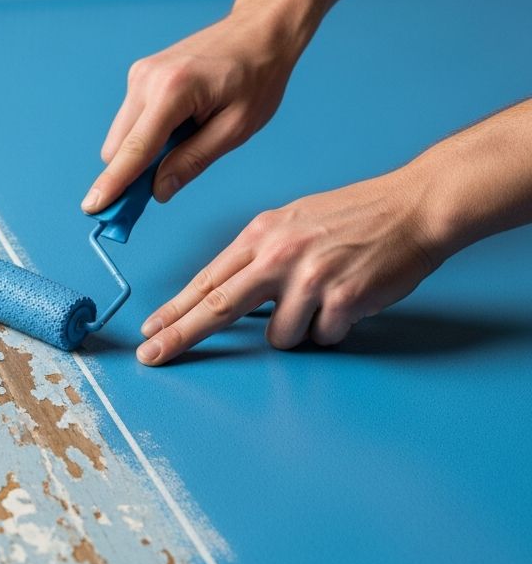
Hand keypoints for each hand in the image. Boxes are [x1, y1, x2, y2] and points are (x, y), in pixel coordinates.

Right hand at [81, 3, 308, 214]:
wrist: (259, 30)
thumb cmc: (257, 76)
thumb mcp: (235, 128)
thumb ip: (193, 161)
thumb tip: (158, 191)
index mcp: (172, 91)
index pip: (134, 149)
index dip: (112, 184)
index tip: (92, 208)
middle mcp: (146, 79)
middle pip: (118, 147)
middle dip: (127, 176)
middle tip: (150, 196)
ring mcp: (140, 75)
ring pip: (122, 136)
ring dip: (140, 155)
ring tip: (184, 147)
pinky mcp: (141, 76)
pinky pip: (132, 120)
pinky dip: (145, 137)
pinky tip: (179, 129)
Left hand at [136, 169, 442, 363]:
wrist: (413, 206)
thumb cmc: (354, 217)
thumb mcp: (292, 222)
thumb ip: (258, 256)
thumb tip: (225, 291)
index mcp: (261, 235)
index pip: (207, 279)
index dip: (176, 308)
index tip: (150, 328)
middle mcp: (278, 255)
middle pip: (216, 307)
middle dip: (179, 335)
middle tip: (151, 356)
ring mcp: (309, 278)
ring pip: (278, 336)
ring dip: (299, 329)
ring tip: (325, 298)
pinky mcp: (341, 299)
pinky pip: (322, 336)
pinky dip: (333, 327)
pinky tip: (349, 300)